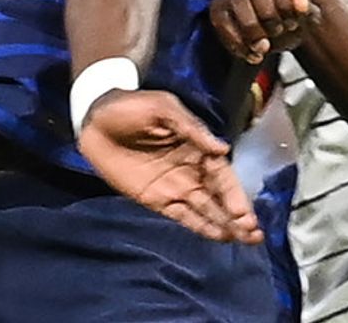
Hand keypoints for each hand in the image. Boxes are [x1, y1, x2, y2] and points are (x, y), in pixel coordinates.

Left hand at [78, 88, 262, 244]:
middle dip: (238, 214)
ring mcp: (175, 186)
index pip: (222, 173)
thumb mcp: (162, 108)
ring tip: (246, 240)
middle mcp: (191, 169)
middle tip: (252, 233)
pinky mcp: (156, 200)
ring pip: (207, 209)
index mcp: (196, 145)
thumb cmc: (130, 107)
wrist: (94, 120)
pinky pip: (184, 216)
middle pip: (220, 196)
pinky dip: (202, 226)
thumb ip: (191, 128)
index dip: (234, 193)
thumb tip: (221, 148)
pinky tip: (219, 236)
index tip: (244, 212)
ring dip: (226, 224)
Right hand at [210, 0, 316, 63]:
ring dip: (252, 32)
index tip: (291, 22)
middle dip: (269, 18)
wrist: (271, 40)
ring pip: (237, 3)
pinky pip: (221, 20)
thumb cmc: (286, 24)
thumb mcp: (303, 21)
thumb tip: (299, 1)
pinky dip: (236, 42)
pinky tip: (249, 50)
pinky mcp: (219, 7)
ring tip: (263, 45)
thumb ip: (305, 11)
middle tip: (277, 32)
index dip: (286, 4)